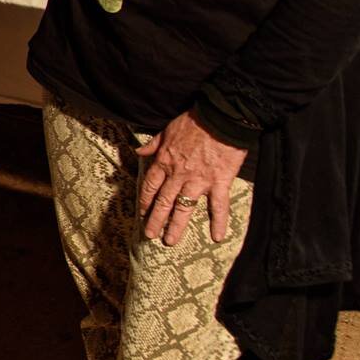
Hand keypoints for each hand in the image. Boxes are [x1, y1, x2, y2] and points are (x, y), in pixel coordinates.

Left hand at [136, 111, 248, 244]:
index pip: (150, 185)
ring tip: (170, 241)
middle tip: (150, 235)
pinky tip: (216, 236)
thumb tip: (139, 151)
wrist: (220, 118)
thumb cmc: (194, 121)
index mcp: (164, 161)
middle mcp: (178, 174)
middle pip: (163, 201)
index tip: (142, 213)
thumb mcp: (167, 129)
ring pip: (184, 207)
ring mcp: (199, 180)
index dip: (145, 200)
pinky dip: (218, 221)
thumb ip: (153, 144)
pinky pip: (218, 205)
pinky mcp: (219, 182)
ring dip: (176, 226)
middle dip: (155, 219)